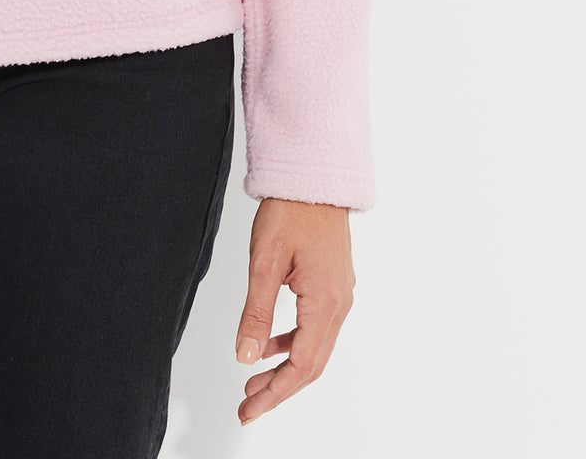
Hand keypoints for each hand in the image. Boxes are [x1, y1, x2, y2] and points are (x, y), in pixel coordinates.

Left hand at [234, 197, 354, 425]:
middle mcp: (339, 304)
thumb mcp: (265, 261)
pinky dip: (293, 343)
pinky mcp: (333, 285)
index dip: (275, 393)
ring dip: (285, 368)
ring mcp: (340, 295)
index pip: (302, 365)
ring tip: (253, 381)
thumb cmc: (292, 209)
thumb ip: (256, 312)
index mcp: (325, 302)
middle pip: (312, 364)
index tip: (250, 409)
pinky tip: (270, 345)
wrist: (315, 176)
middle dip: (279, 388)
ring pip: (314, 347)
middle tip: (248, 405)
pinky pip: (315, 327)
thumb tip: (246, 356)